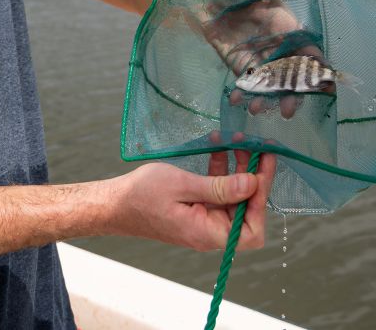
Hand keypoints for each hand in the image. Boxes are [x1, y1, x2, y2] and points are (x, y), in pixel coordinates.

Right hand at [110, 152, 275, 251]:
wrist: (113, 204)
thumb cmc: (141, 196)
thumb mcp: (182, 185)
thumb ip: (220, 188)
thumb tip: (253, 185)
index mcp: (207, 232)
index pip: (251, 229)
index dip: (261, 201)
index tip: (261, 169)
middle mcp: (209, 231)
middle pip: (245, 210)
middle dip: (253, 177)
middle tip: (258, 147)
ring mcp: (203, 220)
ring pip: (232, 198)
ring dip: (237, 170)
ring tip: (238, 142)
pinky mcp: (196, 209)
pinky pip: (216, 192)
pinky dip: (220, 172)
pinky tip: (218, 149)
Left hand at [201, 0, 324, 118]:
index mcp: (286, 26)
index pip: (308, 51)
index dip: (318, 69)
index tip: (325, 86)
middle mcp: (275, 45)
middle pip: (291, 75)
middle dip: (292, 93)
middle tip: (288, 110)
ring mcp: (257, 56)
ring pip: (269, 83)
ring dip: (267, 99)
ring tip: (257, 109)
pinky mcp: (238, 63)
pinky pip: (246, 81)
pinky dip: (244, 93)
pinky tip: (238, 102)